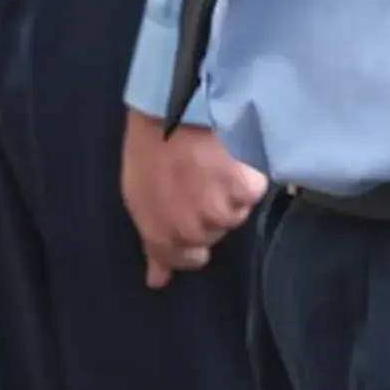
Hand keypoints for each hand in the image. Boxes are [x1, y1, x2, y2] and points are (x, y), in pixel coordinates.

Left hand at [122, 109, 265, 289]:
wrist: (172, 109)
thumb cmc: (148, 147)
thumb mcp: (137, 196)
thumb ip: (152, 242)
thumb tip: (158, 281)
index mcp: (161, 235)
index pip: (185, 260)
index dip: (190, 245)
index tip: (192, 222)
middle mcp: (191, 230)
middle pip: (213, 234)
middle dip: (208, 212)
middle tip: (199, 179)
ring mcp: (220, 211)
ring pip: (235, 214)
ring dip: (229, 194)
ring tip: (214, 164)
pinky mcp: (245, 190)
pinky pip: (252, 192)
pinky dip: (247, 177)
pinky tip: (232, 158)